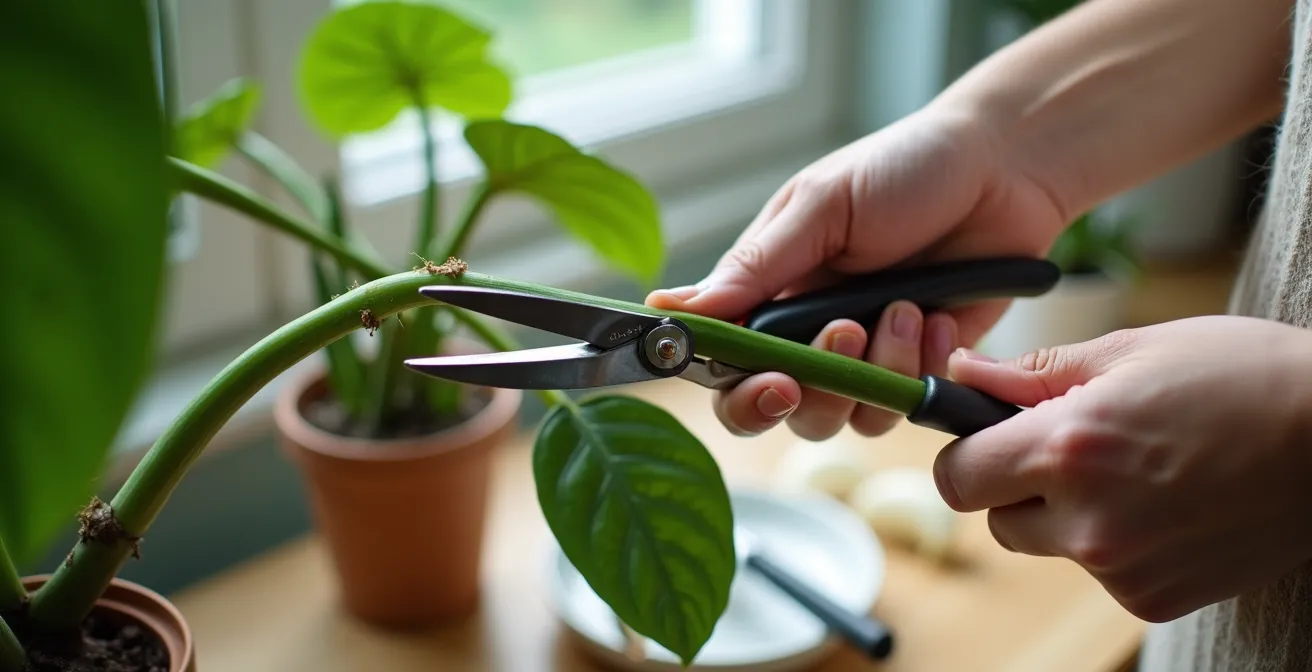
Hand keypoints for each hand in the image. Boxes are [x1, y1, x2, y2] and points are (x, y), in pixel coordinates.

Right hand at [645, 105, 1066, 438]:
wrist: (1006, 168)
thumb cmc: (906, 168)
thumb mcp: (822, 207)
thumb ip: (753, 268)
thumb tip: (666, 309)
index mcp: (769, 290)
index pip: (726, 366)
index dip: (741, 391)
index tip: (775, 382)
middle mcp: (808, 333)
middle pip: (784, 409)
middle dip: (816, 389)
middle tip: (848, 335)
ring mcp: (865, 356)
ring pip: (847, 417)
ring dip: (879, 371)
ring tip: (909, 308)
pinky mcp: (918, 369)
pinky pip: (905, 406)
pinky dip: (922, 368)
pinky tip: (941, 316)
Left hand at [935, 316, 1311, 621]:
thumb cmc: (1242, 376)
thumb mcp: (1131, 350)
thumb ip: (1033, 373)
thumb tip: (963, 374)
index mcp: (1069, 448)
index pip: (958, 476)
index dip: (967, 452)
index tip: (989, 436)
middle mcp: (1087, 520)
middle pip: (995, 517)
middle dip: (1016, 482)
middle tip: (1072, 447)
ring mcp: (1122, 567)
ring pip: (1047, 544)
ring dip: (1066, 513)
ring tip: (1134, 469)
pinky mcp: (1155, 598)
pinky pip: (1099, 570)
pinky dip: (1116, 541)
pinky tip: (1166, 503)